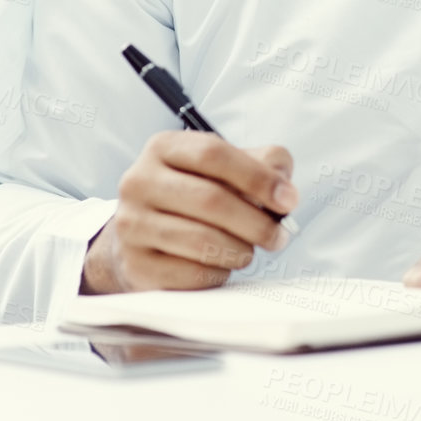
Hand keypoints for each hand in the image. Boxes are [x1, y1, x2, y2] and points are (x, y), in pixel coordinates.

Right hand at [81, 132, 298, 293]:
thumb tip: (283, 188)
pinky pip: (191, 273)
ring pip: (202, 240)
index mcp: (164, 148)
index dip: (256, 177)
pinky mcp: (136, 264)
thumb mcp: (225, 168)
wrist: (142, 235)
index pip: (213, 154)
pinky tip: (220, 265)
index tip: (288, 200)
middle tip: (279, 237)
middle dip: (256, 222)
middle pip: (210, 200)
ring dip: (240, 250)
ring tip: (249, 250)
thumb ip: (262, 164)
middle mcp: (139, 181)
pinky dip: (218, 272)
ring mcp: (132, 224)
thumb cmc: (194, 196)